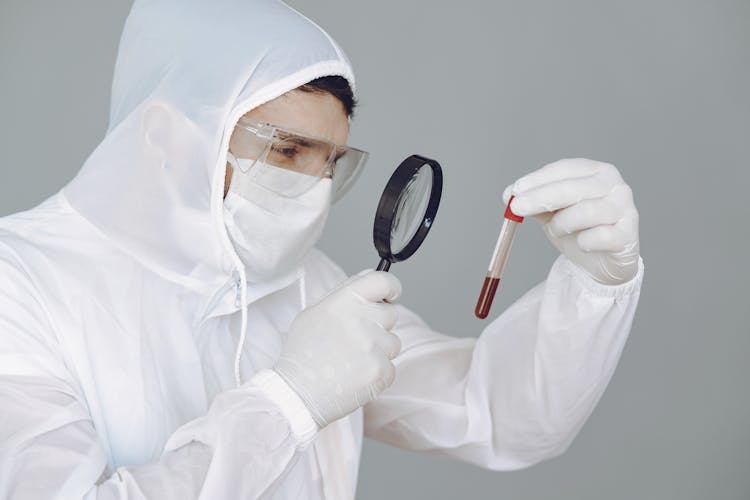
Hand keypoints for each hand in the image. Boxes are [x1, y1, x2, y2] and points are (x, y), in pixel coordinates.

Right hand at [273, 271, 401, 427]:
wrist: (297, 394)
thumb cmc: (303, 353)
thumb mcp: (313, 313)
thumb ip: (343, 295)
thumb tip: (367, 280)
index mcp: (345, 301)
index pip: (383, 281)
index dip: (391, 287)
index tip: (389, 294)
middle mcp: (363, 320)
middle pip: (391, 314)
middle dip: (379, 324)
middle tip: (356, 338)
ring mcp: (374, 347)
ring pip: (393, 342)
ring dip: (379, 350)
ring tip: (352, 359)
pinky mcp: (381, 371)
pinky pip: (390, 366)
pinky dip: (377, 372)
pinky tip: (354, 375)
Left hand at [502, 158, 639, 284]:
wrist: (602, 262)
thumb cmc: (578, 230)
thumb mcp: (553, 213)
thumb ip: (534, 203)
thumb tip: (508, 195)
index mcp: (596, 172)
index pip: (565, 169)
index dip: (538, 179)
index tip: (514, 190)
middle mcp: (615, 186)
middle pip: (574, 188)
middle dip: (540, 197)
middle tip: (516, 207)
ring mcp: (625, 209)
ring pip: (587, 212)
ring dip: (562, 224)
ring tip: (556, 230)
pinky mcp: (628, 235)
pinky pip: (600, 236)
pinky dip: (584, 241)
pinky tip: (582, 244)